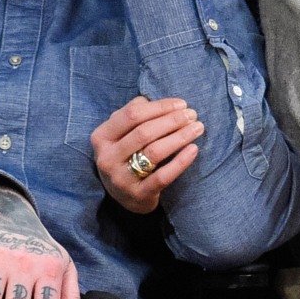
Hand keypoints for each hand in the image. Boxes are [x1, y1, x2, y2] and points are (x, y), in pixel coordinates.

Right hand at [91, 97, 203, 213]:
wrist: (125, 197)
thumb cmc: (127, 156)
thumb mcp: (122, 134)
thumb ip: (134, 114)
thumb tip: (155, 101)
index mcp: (102, 137)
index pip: (132, 114)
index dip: (159, 107)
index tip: (181, 104)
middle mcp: (107, 157)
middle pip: (144, 132)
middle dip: (172, 120)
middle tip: (193, 115)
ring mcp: (121, 178)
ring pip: (154, 152)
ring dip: (179, 137)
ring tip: (198, 128)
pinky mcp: (138, 195)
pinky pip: (162, 177)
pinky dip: (180, 162)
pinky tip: (194, 149)